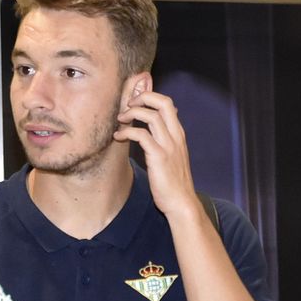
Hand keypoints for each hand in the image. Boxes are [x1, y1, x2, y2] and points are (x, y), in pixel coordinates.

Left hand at [114, 89, 203, 222]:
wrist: (181, 203)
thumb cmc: (173, 182)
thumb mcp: (172, 156)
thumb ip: (164, 141)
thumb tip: (152, 131)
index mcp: (178, 134)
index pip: (168, 104)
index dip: (150, 97)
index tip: (134, 103)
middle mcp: (175, 136)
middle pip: (162, 103)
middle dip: (142, 97)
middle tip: (127, 105)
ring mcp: (168, 146)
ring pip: (151, 116)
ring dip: (131, 113)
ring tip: (120, 119)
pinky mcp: (158, 157)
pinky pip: (141, 135)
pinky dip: (127, 132)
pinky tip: (118, 137)